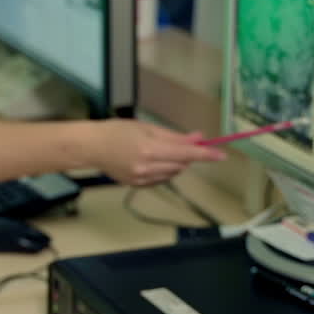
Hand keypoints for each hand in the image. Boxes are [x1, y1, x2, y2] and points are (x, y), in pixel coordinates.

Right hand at [90, 120, 225, 185]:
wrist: (92, 147)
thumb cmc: (117, 131)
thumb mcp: (146, 127)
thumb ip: (174, 136)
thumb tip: (198, 138)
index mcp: (150, 149)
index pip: (186, 153)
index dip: (205, 154)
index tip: (221, 155)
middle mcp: (147, 167)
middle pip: (181, 165)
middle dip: (187, 155)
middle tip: (184, 144)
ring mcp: (142, 179)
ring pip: (173, 173)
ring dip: (175, 163)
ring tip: (160, 151)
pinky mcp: (137, 185)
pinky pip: (161, 179)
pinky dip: (164, 170)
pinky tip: (151, 161)